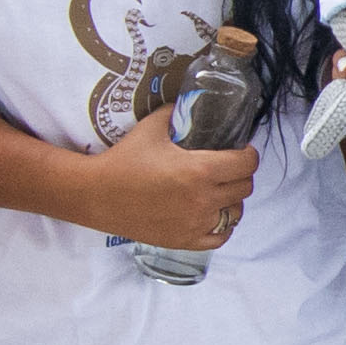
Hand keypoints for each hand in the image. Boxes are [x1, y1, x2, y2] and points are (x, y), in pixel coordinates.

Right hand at [90, 122, 260, 252]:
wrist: (97, 195)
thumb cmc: (124, 160)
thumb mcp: (153, 127)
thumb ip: (178, 113)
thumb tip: (194, 103)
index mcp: (200, 170)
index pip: (247, 163)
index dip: (248, 153)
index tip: (240, 149)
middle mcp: (202, 199)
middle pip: (245, 187)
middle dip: (241, 174)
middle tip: (228, 167)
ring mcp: (195, 224)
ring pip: (236, 213)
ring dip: (232, 199)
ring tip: (219, 190)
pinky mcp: (185, 241)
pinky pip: (220, 237)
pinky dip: (222, 226)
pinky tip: (212, 214)